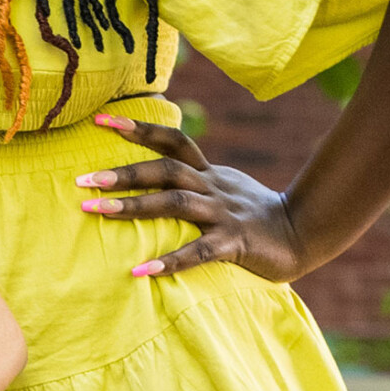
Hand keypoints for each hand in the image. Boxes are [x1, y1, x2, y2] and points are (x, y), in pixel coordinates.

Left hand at [76, 113, 306, 281]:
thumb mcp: (224, 187)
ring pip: (176, 203)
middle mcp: (213, 186)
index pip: (172, 140)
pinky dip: (170, 260)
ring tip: (97, 211)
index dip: (138, 128)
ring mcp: (224, 214)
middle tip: (82, 180)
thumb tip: (150, 177)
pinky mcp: (236, 243)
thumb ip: (193, 181)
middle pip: (166, 170)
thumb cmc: (255, 214)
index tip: (100, 121)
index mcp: (209, 172)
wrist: (306, 233)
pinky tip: (142, 270)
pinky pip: (200, 251)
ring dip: (134, 206)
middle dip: (123, 172)